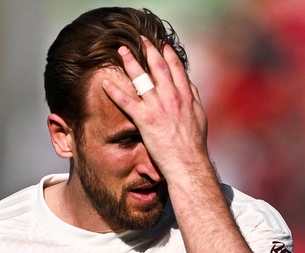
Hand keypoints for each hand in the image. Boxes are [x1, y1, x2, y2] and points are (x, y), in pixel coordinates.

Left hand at [101, 36, 208, 182]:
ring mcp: (157, 107)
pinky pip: (126, 102)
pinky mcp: (145, 119)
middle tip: (139, 39)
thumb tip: (188, 84)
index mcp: (185, 96)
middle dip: (148, 50)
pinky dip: (114, 91)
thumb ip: (193, 98)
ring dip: (130, 62)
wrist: (188, 161)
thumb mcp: (199, 116)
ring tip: (122, 51)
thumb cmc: (194, 143)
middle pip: (158, 67)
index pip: (176, 69)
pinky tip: (104, 83)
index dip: (168, 54)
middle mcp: (171, 97)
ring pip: (142, 79)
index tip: (161, 45)